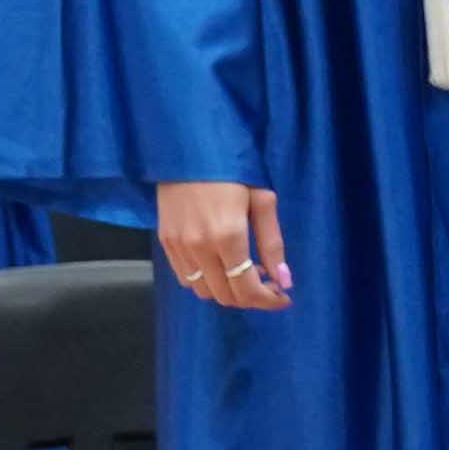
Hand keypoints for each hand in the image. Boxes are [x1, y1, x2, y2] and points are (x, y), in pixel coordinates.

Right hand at [155, 178, 290, 311]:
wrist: (188, 148)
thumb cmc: (233, 169)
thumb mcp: (262, 200)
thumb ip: (272, 243)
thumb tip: (284, 281)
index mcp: (228, 236)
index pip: (247, 289)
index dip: (268, 300)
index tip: (283, 297)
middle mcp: (199, 247)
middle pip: (225, 296)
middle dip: (251, 297)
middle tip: (268, 283)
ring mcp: (178, 246)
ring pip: (203, 291)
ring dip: (227, 290)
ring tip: (244, 271)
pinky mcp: (164, 241)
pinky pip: (185, 277)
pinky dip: (205, 280)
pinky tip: (220, 264)